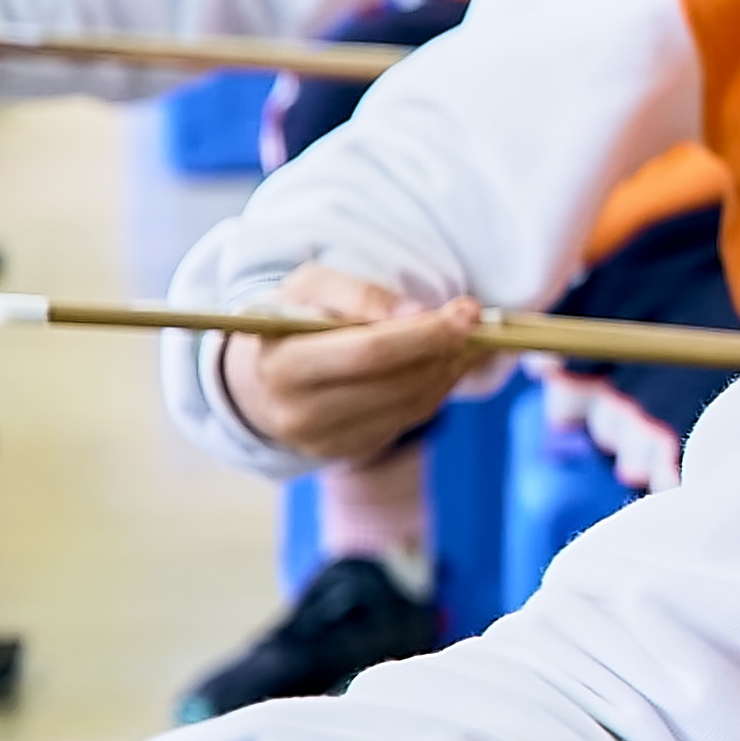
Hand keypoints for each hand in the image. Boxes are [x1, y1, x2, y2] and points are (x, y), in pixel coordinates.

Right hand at [215, 261, 496, 465]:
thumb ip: (359, 293)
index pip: (369, 352)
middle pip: (396, 384)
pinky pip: (406, 420)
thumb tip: (415, 314)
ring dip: (448, 371)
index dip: (423, 333)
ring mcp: (324, 442)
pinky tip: (443, 363)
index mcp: (283, 366)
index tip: (466, 311)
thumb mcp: (310, 287)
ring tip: (468, 340)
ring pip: (409, 406)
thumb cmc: (291, 321)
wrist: (260, 379)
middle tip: (479, 324)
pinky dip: (434, 389)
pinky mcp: (346, 453)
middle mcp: (300, 414)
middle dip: (445, 351)